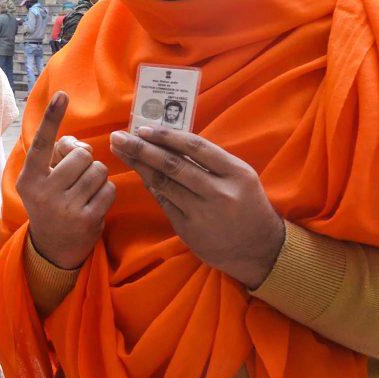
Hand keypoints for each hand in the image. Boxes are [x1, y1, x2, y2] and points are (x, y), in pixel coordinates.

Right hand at [16, 91, 115, 268]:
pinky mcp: (86, 220)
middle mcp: (44, 191)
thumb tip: (80, 145)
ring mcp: (65, 207)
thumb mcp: (43, 180)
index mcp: (30, 178)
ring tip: (85, 191)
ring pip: (99, 171)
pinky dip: (106, 193)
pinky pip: (109, 189)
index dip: (52, 117)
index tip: (62, 95)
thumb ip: (57, 156)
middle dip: (86, 162)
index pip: (42, 143)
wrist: (53, 247)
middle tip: (77, 177)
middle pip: (82, 155)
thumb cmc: (51, 202)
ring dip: (98, 177)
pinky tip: (94, 203)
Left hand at [109, 126, 285, 289]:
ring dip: (138, 165)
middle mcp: (219, 192)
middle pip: (173, 165)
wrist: (260, 249)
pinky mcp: (188, 229)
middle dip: (141, 149)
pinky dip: (150, 186)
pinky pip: (164, 202)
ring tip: (120, 151)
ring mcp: (202, 212)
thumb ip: (210, 161)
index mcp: (235, 173)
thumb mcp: (239, 177)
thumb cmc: (247, 204)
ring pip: (163, 183)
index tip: (142, 128)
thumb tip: (169, 140)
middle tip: (118, 137)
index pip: (195, 147)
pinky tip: (138, 173)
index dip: (166, 136)